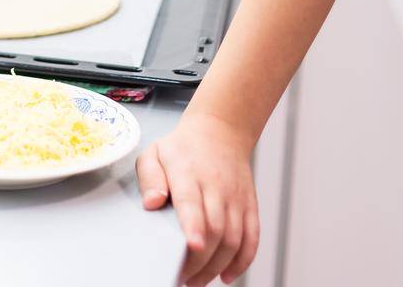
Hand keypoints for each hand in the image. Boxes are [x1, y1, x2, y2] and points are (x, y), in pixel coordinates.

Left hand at [137, 113, 259, 285]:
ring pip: (234, 238)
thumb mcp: (155, 153)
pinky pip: (252, 238)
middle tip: (181, 278)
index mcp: (188, 171)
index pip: (192, 201)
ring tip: (197, 281)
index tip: (191, 246)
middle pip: (215, 228)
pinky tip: (227, 276)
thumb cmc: (182, 148)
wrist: (221, 132)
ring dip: (217, 266)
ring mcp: (236, 197)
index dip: (194, 225)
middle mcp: (216, 185)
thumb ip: (149, 178)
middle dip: (200, 259)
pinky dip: (243, 261)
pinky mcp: (250, 206)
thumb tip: (151, 203)